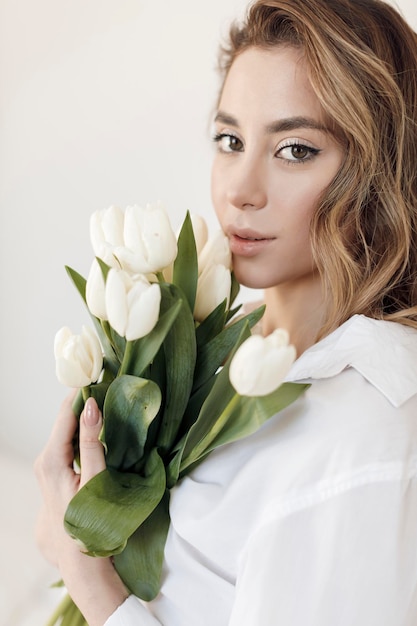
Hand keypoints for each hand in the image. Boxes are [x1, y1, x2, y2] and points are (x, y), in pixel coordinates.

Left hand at [34, 393, 105, 564]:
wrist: (77, 557)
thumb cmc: (88, 520)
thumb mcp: (94, 479)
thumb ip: (90, 441)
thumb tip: (91, 405)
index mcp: (51, 459)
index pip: (65, 413)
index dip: (81, 392)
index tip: (99, 374)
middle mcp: (43, 459)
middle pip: (64, 420)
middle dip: (84, 402)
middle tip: (108, 385)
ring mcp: (46, 466)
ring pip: (65, 431)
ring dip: (83, 416)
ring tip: (106, 400)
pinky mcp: (53, 471)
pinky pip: (66, 443)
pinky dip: (80, 431)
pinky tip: (97, 426)